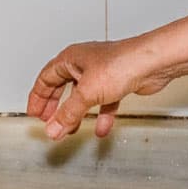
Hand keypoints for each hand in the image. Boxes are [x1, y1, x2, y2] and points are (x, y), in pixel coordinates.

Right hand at [26, 37, 178, 140]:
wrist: (153, 63)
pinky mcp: (119, 82)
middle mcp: (84, 63)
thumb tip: (52, 130)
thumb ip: (68, 114)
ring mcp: (102, 73)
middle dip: (55, 106)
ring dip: (76, 114)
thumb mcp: (86, 93)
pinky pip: (104, 102)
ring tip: (70, 129)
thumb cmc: (121, 64)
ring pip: (83, 96)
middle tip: (48, 121)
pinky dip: (101, 116)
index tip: (34, 113)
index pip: (46, 78)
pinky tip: (101, 130)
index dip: (38, 97)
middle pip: (63, 87)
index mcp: (71, 59)